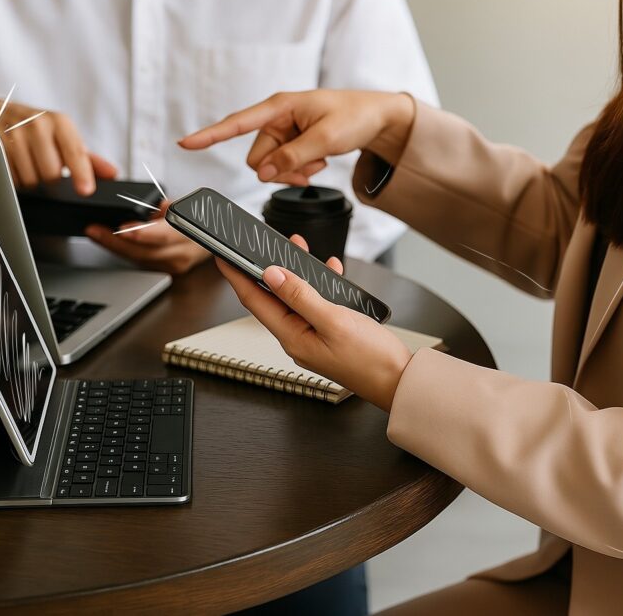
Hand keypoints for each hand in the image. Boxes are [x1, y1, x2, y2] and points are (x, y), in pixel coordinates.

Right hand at [0, 100, 116, 194]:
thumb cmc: (37, 129)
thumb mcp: (64, 137)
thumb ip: (88, 158)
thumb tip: (112, 174)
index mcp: (59, 122)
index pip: (74, 152)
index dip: (81, 173)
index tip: (85, 190)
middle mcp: (35, 124)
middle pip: (51, 173)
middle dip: (50, 180)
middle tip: (45, 169)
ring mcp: (11, 133)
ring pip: (29, 179)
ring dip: (31, 181)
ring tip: (28, 166)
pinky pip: (8, 178)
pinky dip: (13, 179)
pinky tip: (13, 166)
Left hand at [86, 201, 210, 273]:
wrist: (213, 236)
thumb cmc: (198, 217)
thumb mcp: (182, 203)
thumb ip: (160, 207)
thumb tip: (138, 207)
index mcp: (190, 231)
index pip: (165, 234)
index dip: (142, 233)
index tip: (122, 228)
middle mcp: (183, 252)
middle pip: (146, 252)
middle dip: (116, 241)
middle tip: (94, 230)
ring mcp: (176, 265)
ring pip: (140, 259)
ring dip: (114, 247)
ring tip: (95, 233)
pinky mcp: (168, 271)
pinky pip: (141, 262)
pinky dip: (123, 252)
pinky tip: (109, 242)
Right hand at [178, 90, 414, 185]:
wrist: (376, 119)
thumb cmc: (354, 117)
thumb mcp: (327, 139)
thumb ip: (294, 157)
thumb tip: (265, 173)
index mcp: (280, 107)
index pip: (238, 123)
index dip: (210, 135)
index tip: (185, 143)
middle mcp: (277, 118)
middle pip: (258, 158)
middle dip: (281, 169)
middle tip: (311, 165)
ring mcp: (284, 132)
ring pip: (271, 167)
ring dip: (293, 171)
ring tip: (318, 160)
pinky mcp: (292, 144)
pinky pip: (283, 168)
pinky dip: (301, 171)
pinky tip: (318, 162)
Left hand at [215, 235, 410, 410]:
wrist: (399, 381)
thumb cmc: (371, 359)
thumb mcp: (334, 320)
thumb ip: (301, 296)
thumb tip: (271, 274)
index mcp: (292, 337)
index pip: (254, 301)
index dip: (237, 276)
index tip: (223, 255)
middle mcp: (297, 337)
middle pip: (272, 296)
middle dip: (268, 267)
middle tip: (265, 242)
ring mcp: (313, 336)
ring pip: (295, 297)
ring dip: (296, 273)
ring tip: (298, 248)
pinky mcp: (329, 333)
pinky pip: (316, 304)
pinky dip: (321, 285)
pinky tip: (331, 272)